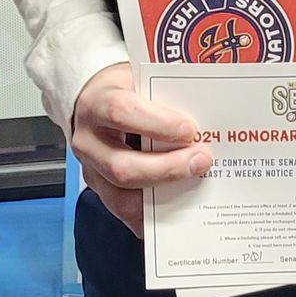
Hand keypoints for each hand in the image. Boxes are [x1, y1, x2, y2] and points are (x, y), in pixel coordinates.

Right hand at [70, 63, 210, 237]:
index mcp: (95, 104)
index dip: (157, 123)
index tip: (189, 129)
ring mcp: (91, 171)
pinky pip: (126, 213)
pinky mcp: (101, 191)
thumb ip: (167, 96)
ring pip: (122, 196)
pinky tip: (180, 207)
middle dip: (167, 168)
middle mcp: (87, 141)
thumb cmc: (125, 90)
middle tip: (201, 160)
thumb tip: (207, 115)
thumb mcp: (142, 80)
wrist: (96, 102)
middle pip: (121, 166)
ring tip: (195, 181)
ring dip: (164, 194)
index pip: (120, 112)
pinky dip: (155, 216)